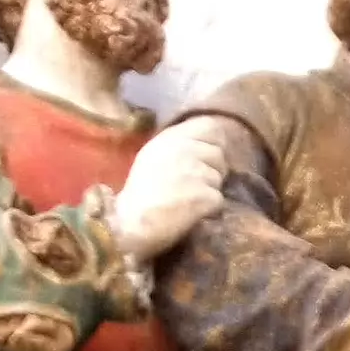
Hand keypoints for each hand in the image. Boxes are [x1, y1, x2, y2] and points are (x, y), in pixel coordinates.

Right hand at [112, 117, 228, 263]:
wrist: (130, 224)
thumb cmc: (139, 194)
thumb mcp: (153, 157)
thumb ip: (178, 146)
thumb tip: (207, 145)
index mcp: (170, 137)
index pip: (211, 126)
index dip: (214, 143)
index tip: (206, 158)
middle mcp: (185, 149)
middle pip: (219, 155)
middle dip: (213, 170)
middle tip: (193, 186)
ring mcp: (197, 172)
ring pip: (219, 179)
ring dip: (209, 191)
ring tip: (186, 200)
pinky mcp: (205, 196)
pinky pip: (219, 200)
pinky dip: (209, 209)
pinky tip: (190, 213)